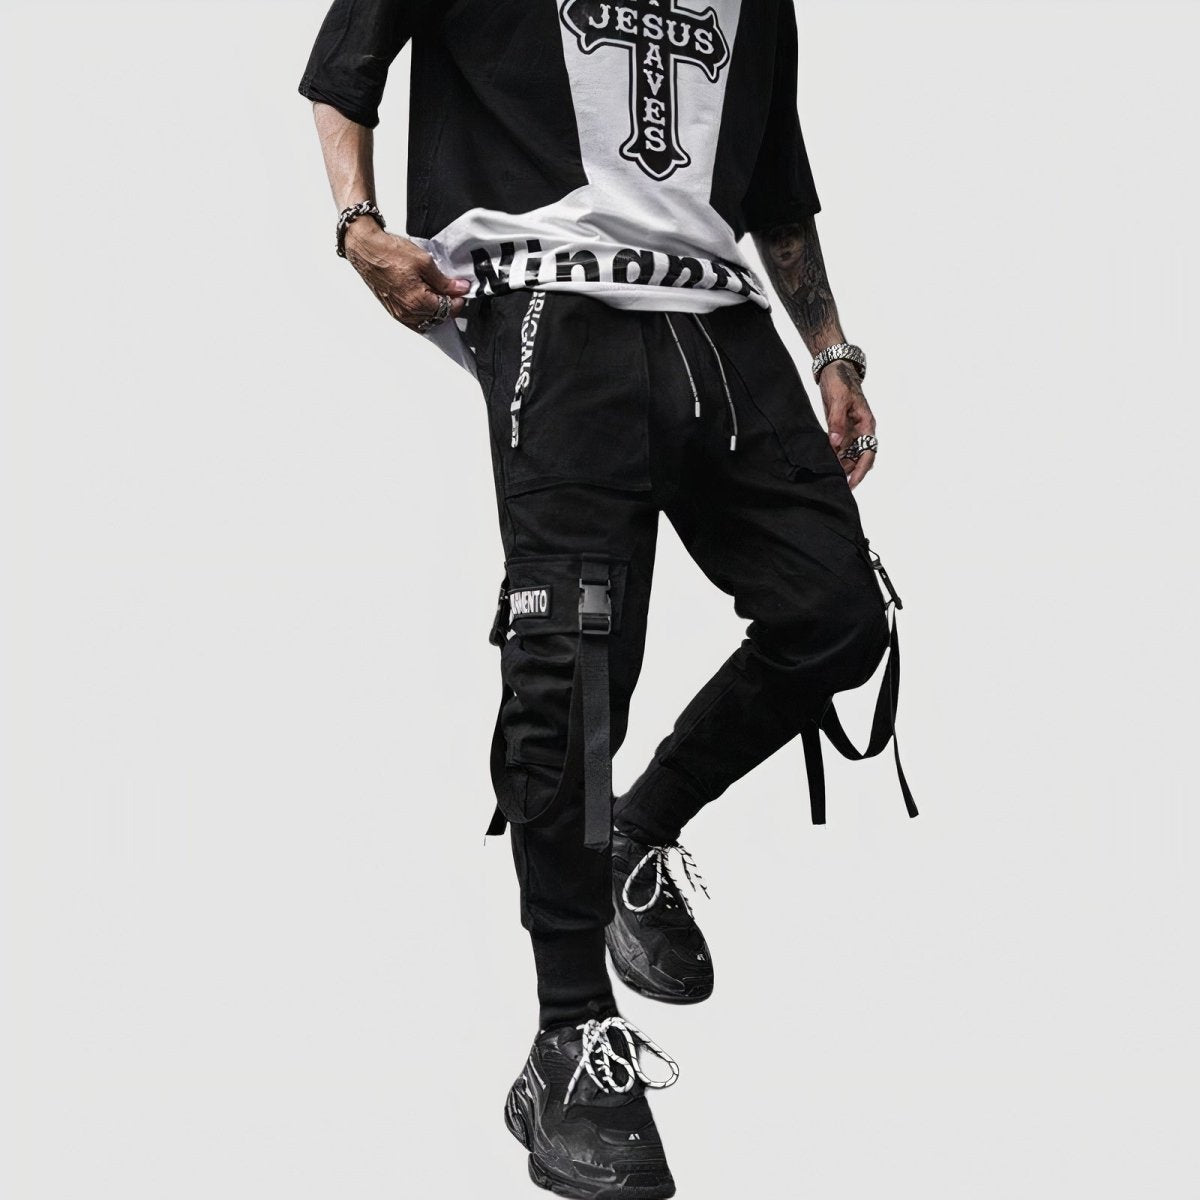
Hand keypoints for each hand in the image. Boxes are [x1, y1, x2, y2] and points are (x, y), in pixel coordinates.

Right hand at [343, 221, 472, 331]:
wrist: (366, 249)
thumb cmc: (390, 253)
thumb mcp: (424, 262)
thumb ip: (444, 280)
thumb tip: (460, 288)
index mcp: (417, 302)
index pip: (447, 309)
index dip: (457, 300)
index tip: (461, 289)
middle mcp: (407, 313)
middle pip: (437, 317)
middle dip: (448, 305)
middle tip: (452, 290)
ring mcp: (398, 314)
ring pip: (426, 321)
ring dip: (435, 310)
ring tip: (438, 293)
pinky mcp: (392, 310)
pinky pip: (413, 320)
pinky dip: (423, 313)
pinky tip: (425, 300)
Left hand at [819, 360, 876, 489]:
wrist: (833, 369)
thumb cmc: (840, 381)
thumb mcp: (838, 400)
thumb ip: (837, 422)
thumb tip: (835, 444)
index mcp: (866, 424)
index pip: (868, 452)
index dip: (861, 470)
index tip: (852, 483)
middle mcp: (861, 430)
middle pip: (860, 457)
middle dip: (850, 472)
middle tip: (837, 485)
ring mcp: (851, 430)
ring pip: (850, 454)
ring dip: (842, 465)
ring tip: (830, 477)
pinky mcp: (840, 429)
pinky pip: (839, 448)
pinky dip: (834, 456)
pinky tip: (825, 463)